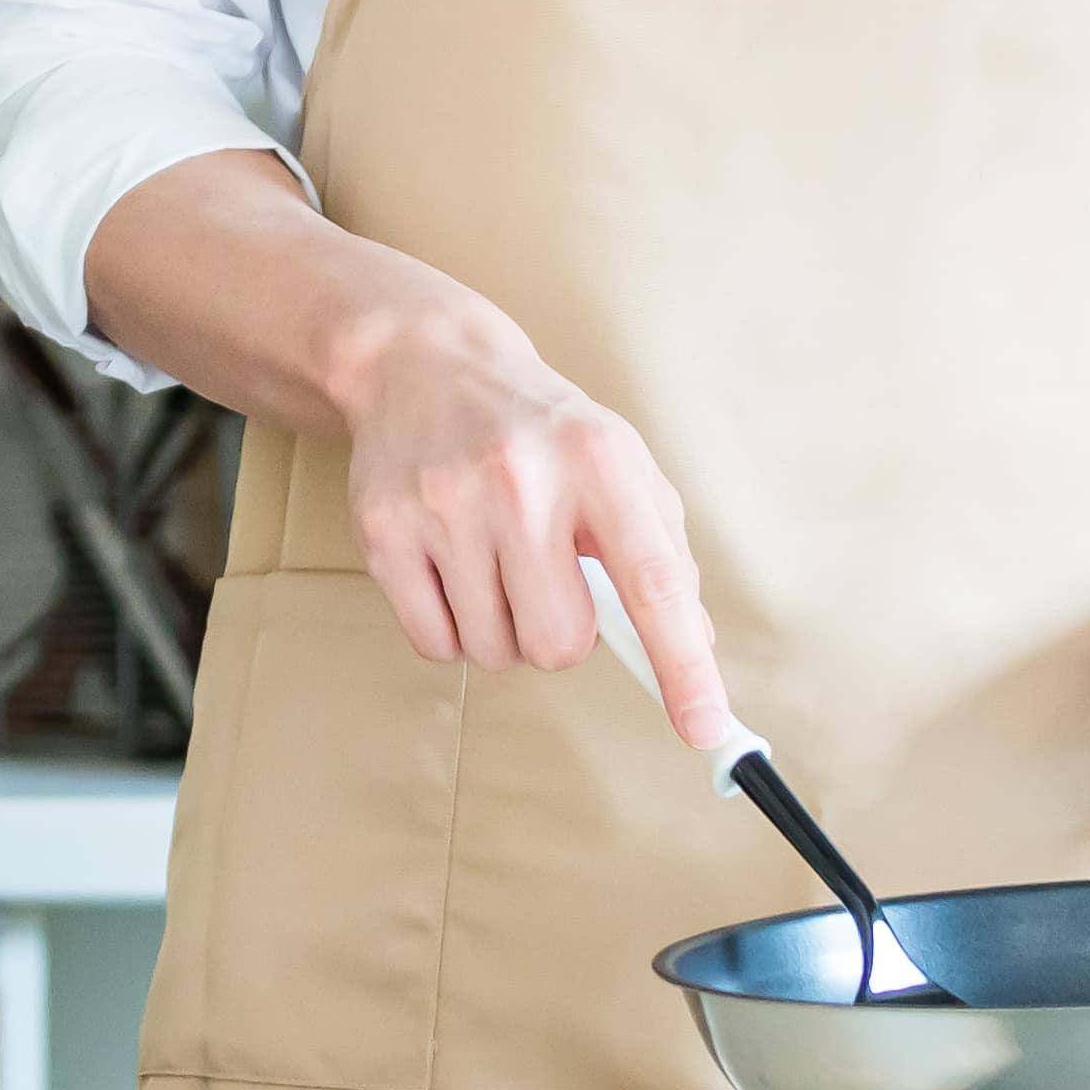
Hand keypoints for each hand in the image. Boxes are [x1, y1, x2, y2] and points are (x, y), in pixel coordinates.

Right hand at [81, 150, 741, 758]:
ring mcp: (446, 506)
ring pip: (494, 651)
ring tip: (494, 563)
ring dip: (503, 629)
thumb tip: (691, 648)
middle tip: (546, 581)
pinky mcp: (385, 531)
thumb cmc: (537, 427)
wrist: (422, 362)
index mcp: (599, 460)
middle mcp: (521, 480)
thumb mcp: (619, 464)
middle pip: (559, 642)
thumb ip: (663, 553)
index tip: (704, 728)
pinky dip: (451, 628)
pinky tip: (452, 569)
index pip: (653, 583)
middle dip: (560, 634)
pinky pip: (435, 644)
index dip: (682, 666)